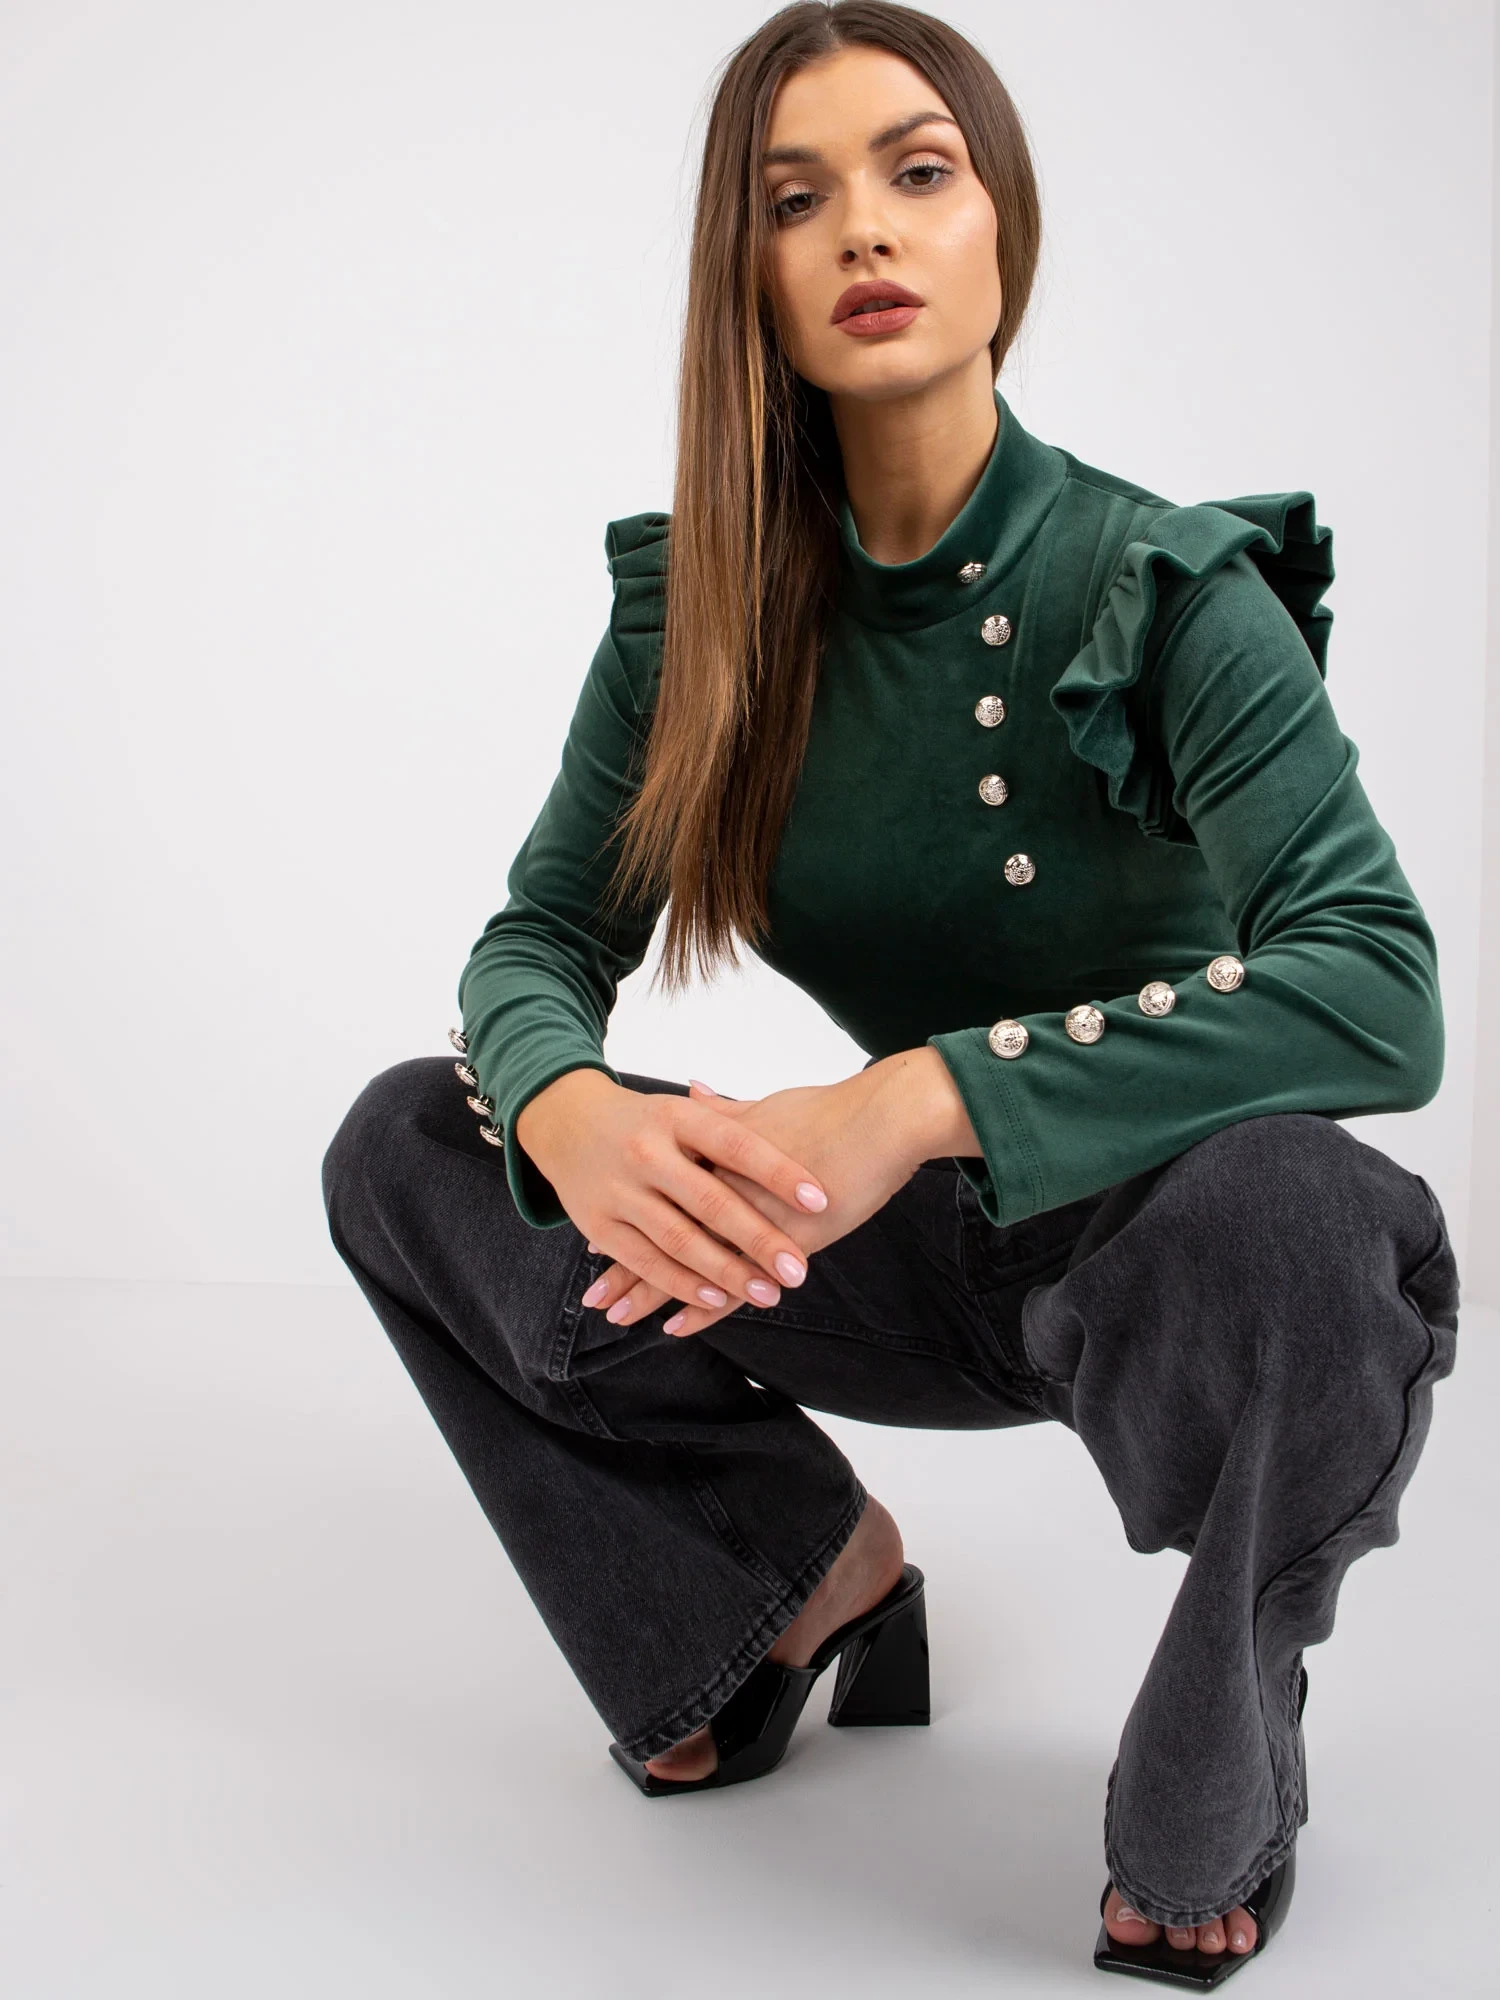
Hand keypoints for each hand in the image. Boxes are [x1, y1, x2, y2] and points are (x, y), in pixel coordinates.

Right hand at [513, 1067, 831, 1318]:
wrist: (565, 1118)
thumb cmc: (643, 1119)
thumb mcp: (684, 1111)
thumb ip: (732, 1121)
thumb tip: (794, 1131)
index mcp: (676, 1117)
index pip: (736, 1144)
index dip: (778, 1171)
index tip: (819, 1198)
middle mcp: (646, 1151)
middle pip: (711, 1199)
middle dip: (758, 1238)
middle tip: (799, 1269)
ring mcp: (619, 1189)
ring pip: (679, 1238)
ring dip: (725, 1271)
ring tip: (767, 1292)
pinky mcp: (597, 1223)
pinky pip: (644, 1258)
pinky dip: (678, 1282)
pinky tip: (714, 1297)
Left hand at [579, 1061, 932, 1337]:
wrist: (884, 1118)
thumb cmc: (831, 1110)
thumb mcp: (766, 1108)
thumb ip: (723, 1111)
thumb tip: (694, 1090)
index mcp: (714, 1153)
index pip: (659, 1197)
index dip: (628, 1222)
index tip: (596, 1246)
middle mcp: (722, 1184)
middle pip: (662, 1232)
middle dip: (626, 1268)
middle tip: (594, 1296)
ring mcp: (749, 1215)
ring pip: (687, 1262)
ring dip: (651, 1295)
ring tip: (618, 1318)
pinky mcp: (783, 1240)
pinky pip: (732, 1282)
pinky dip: (702, 1308)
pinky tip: (675, 1328)